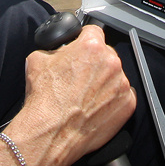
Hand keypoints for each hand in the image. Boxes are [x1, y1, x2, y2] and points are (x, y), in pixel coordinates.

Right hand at [7, 25, 136, 165]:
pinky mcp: (127, 105)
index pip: (93, 32)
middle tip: (80, 79)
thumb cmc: (45, 100)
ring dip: (104, 82)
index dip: (84, 40)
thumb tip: (56, 51)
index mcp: (91, 46)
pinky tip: (96, 107)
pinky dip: (113, 101)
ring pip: (115, 76)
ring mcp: (122, 84)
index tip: (82, 48)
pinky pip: (123, 97)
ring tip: (86, 96)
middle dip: (94, 64)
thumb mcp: (37, 60)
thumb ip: (53, 50)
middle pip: (106, 55)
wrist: (51, 133)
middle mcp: (111, 62)